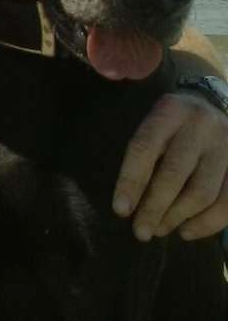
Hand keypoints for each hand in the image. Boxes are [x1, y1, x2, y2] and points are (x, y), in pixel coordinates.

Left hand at [112, 91, 227, 240]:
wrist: (211, 104)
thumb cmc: (171, 122)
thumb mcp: (154, 123)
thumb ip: (143, 155)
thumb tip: (127, 205)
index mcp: (170, 110)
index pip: (145, 147)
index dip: (130, 181)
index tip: (120, 210)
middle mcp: (200, 124)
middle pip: (174, 173)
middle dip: (154, 207)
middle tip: (140, 231)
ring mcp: (225, 145)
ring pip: (202, 193)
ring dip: (177, 218)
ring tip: (159, 230)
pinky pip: (226, 204)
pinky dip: (206, 224)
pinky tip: (185, 232)